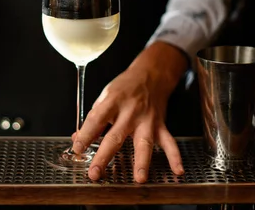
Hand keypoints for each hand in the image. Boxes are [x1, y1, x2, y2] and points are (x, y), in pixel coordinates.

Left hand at [72, 41, 187, 182]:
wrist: (151, 75)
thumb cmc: (125, 87)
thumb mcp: (105, 96)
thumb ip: (93, 118)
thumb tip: (78, 138)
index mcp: (112, 102)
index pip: (96, 120)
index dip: (85, 135)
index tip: (77, 148)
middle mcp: (130, 112)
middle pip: (115, 137)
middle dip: (104, 156)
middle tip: (95, 173)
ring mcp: (147, 120)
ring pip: (144, 143)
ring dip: (141, 161)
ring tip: (139, 178)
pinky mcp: (160, 125)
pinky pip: (169, 142)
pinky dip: (174, 157)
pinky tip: (177, 171)